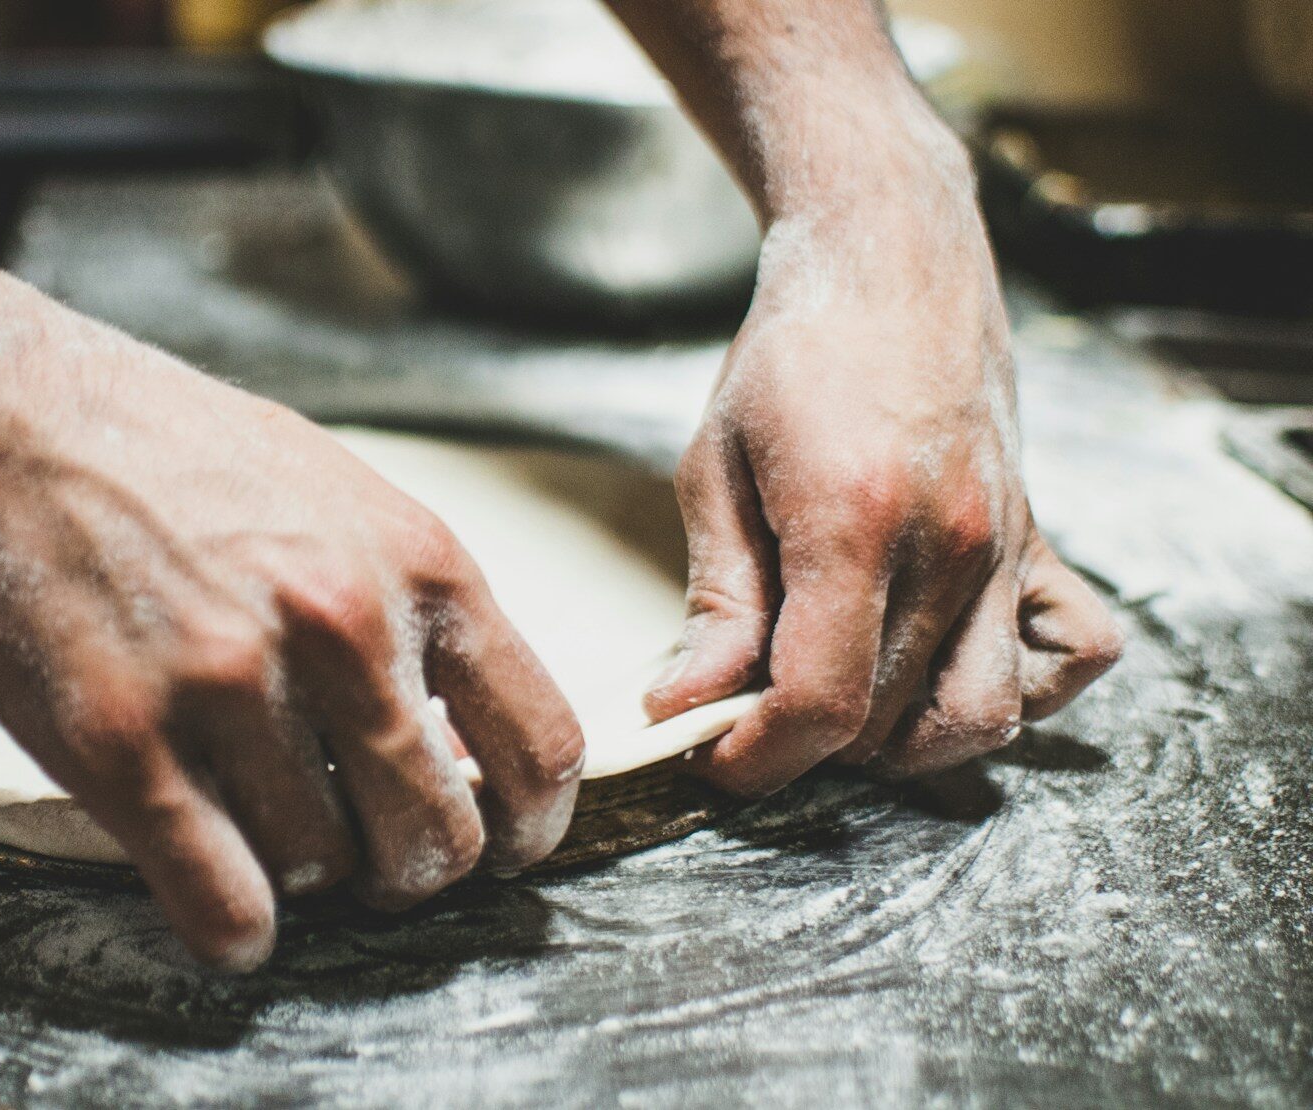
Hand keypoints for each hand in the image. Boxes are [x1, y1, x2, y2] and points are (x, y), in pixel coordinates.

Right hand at [0, 327, 582, 969]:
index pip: (540, 745)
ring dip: (306, 876)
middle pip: (439, 837)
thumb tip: (472, 746)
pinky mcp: (123, 741)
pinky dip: (238, 933)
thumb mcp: (351, 504)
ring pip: (324, 871)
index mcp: (420, 567)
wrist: (18, 419)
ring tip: (264, 823)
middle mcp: (342, 628)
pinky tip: (232, 915)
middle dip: (412, 869)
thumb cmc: (195, 463)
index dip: (533, 826)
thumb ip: (421, 615)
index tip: (504, 847)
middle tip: (371, 855)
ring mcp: (231, 686)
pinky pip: (223, 902)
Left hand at [645, 131, 1121, 794]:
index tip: (709, 753)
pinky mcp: (1040, 538)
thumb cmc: (791, 353)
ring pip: (979, 715)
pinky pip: (1070, 656)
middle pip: (887, 721)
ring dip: (898, 740)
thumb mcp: (715, 466)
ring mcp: (1008, 546)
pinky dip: (1016, 690)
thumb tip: (687, 705)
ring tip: (831, 700)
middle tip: (742, 709)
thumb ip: (716, 598)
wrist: (892, 259)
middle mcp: (950, 546)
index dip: (758, 756)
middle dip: (803, 745)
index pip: (821, 702)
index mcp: (854, 521)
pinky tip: (938, 666)